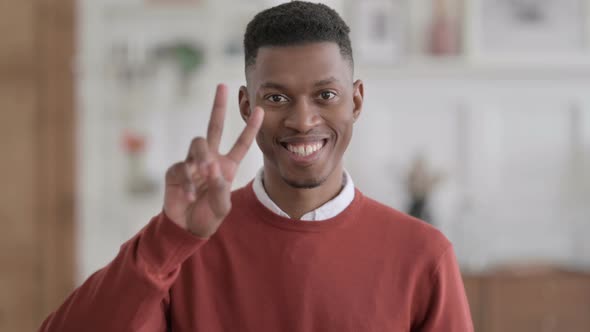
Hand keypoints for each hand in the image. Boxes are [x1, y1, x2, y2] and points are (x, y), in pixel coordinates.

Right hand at [163, 84, 263, 237]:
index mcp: (227, 166)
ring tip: (205, 171)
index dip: (250, 128)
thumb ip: (219, 188)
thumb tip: (211, 167)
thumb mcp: (221, 206)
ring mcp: (192, 163)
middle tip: (222, 86)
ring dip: (203, 155)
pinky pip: (183, 168)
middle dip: (218, 106)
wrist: (186, 228)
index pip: (241, 143)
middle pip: (214, 127)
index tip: (261, 110)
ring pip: (198, 143)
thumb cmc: (208, 216)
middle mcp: (210, 159)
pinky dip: (188, 182)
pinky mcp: (176, 170)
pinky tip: (191, 196)